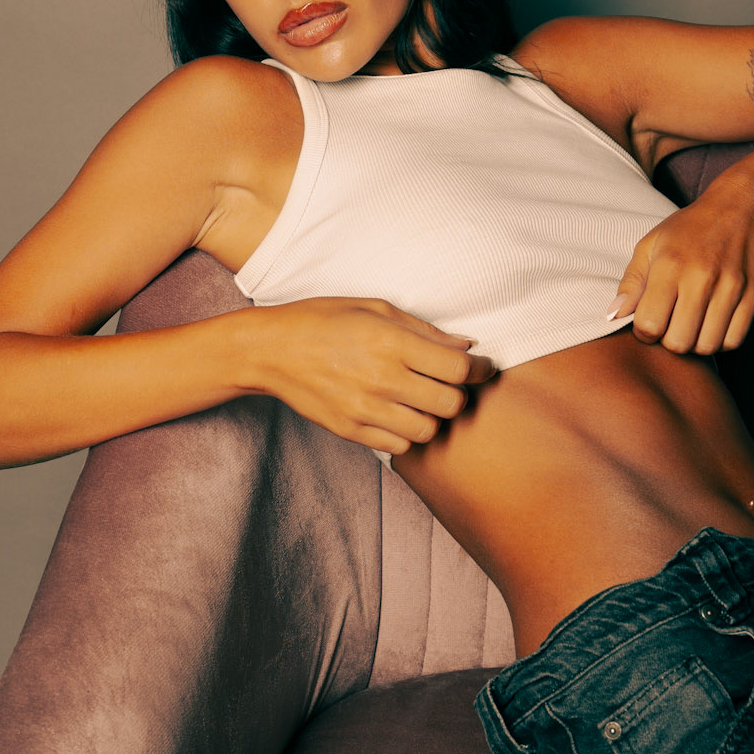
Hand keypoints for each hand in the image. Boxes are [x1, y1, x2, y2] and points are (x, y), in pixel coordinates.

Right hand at [241, 298, 496, 456]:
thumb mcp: (375, 308)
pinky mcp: (350, 431)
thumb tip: (467, 346)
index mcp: (392, 342)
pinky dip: (406, 433)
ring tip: (420, 401)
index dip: (479, 370)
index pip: (458, 369)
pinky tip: (396, 413)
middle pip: (450, 404)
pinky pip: (399, 446)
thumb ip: (425, 330)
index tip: (481, 368)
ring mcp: (365, 409)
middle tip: (447, 384)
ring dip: (432, 417)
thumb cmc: (324, 320)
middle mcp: (382, 378)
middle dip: (457, 394)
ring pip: (428, 431)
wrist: (271, 350)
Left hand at [608, 181, 753, 354]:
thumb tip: (614, 316)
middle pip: (678, 342)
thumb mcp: (651, 245)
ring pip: (707, 346)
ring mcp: (731, 289)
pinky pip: (733, 341)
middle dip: (669, 340)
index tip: (649, 320)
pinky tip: (712, 323)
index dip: (644, 331)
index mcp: (670, 265)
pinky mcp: (753, 296)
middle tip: (671, 323)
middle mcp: (701, 278)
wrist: (740, 208)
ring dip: (695, 342)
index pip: (649, 325)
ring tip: (692, 323)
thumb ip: (631, 282)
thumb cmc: (689, 229)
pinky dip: (720, 340)